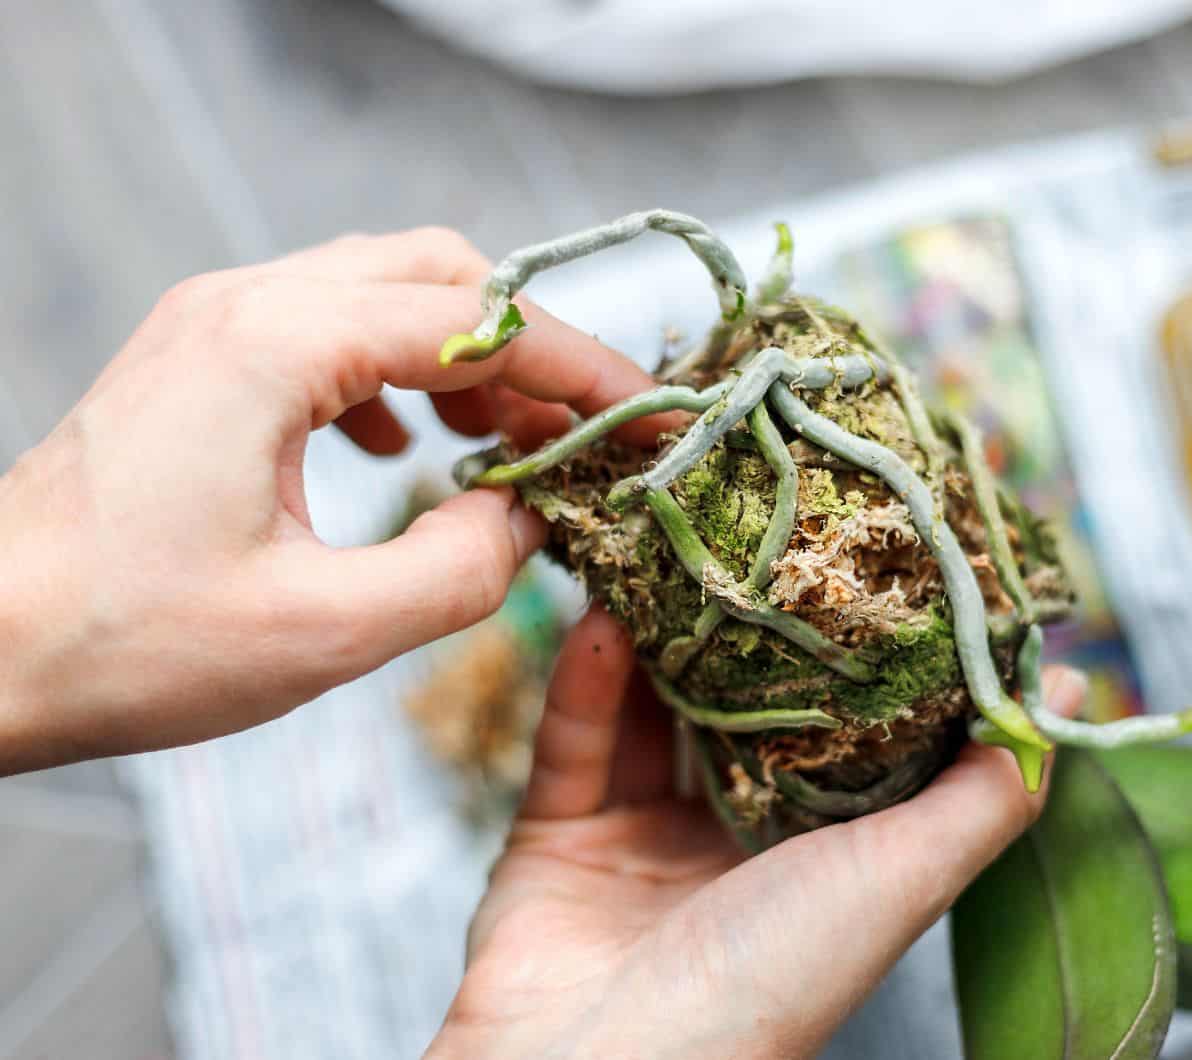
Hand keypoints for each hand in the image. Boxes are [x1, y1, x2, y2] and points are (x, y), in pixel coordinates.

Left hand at [0, 229, 677, 772]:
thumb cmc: (122, 642)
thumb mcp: (320, 631)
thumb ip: (458, 574)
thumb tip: (529, 524)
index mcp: (275, 346)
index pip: (476, 325)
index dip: (581, 370)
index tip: (650, 417)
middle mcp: (246, 304)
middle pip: (439, 274)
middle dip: (529, 350)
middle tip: (580, 436)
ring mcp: (214, 323)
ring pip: (385, 290)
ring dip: (467, 356)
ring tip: (507, 446)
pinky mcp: (198, 360)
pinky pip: (331, 326)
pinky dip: (400, 372)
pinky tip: (405, 448)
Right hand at [426, 606, 1084, 1059]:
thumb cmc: (772, 982)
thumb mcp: (906, 876)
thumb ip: (990, 793)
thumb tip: (1068, 697)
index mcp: (826, 856)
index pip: (847, 729)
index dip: (861, 648)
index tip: (870, 552)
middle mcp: (736, 842)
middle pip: (741, 709)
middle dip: (746, 625)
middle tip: (753, 528)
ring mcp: (645, 837)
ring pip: (651, 711)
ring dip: (658, 633)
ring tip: (669, 546)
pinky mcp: (558, 837)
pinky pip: (574, 741)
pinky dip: (584, 681)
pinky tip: (602, 616)